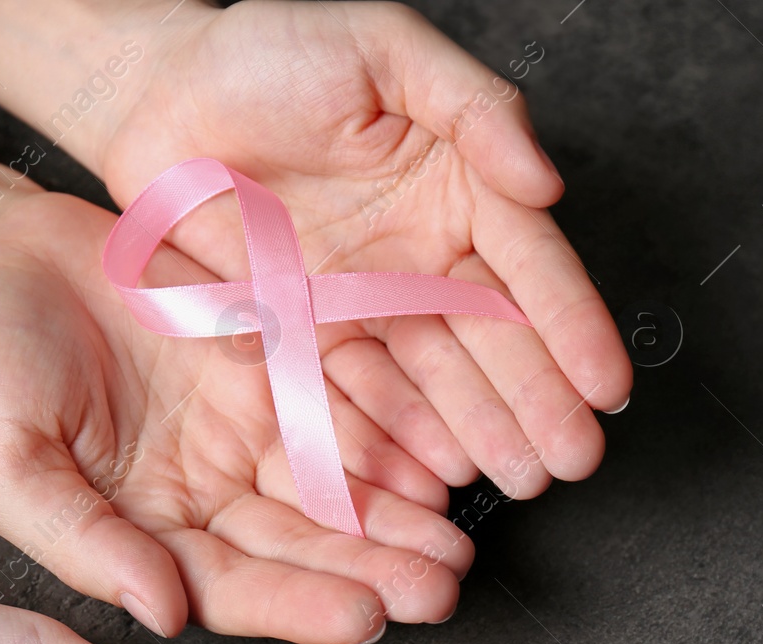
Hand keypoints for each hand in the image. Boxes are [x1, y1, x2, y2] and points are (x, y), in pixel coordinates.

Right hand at [0, 189, 474, 643]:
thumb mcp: (2, 463)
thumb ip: (81, 542)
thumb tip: (163, 614)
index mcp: (147, 534)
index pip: (236, 588)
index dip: (301, 604)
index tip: (368, 616)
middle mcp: (209, 493)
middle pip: (305, 545)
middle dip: (376, 570)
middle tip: (443, 588)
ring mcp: (247, 429)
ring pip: (337, 484)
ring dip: (399, 515)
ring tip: (457, 539)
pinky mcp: (273, 364)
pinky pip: (340, 403)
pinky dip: (389, 431)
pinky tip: (439, 454)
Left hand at [99, 0, 630, 499]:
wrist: (156, 92)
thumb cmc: (272, 50)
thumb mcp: (388, 46)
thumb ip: (475, 105)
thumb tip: (545, 181)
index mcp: (459, 190)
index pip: (529, 268)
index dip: (572, 328)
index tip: (606, 385)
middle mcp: (421, 258)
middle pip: (492, 339)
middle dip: (537, 401)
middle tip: (572, 459)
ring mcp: (364, 304)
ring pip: (433, 378)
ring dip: (479, 431)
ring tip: (519, 479)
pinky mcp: (302, 336)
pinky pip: (353, 394)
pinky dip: (391, 435)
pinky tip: (434, 472)